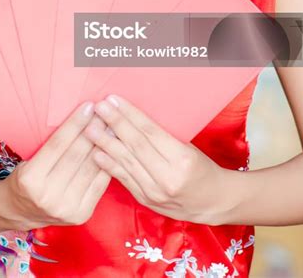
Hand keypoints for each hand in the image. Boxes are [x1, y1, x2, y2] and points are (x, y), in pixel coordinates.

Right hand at [3, 102, 111, 229]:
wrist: (23, 213)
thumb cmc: (28, 178)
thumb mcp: (30, 159)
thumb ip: (53, 145)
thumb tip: (83, 117)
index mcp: (31, 179)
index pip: (58, 144)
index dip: (75, 124)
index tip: (89, 105)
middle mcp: (48, 196)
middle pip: (76, 155)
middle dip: (94, 129)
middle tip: (107, 110)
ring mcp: (67, 208)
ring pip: (91, 167)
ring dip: (105, 143)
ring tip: (114, 124)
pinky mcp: (82, 214)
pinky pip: (100, 183)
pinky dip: (109, 162)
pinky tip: (115, 146)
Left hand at [83, 94, 224, 223]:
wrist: (212, 203)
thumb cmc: (201, 168)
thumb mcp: (188, 148)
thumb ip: (162, 136)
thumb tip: (132, 115)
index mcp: (182, 160)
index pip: (150, 133)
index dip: (130, 115)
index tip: (113, 100)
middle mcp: (167, 178)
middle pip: (135, 146)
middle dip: (115, 124)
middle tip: (98, 107)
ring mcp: (154, 192)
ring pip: (126, 162)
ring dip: (105, 143)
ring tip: (90, 127)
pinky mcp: (145, 200)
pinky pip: (123, 179)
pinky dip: (108, 165)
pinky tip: (96, 152)